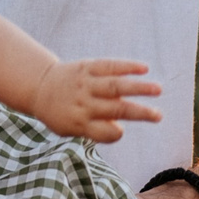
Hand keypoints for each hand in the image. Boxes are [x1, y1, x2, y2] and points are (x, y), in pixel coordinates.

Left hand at [31, 59, 161, 142]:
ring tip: (158, 89)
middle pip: (115, 109)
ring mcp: (86, 84)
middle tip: (159, 116)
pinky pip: (108, 65)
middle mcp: (84, 103)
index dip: (114, 133)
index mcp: (79, 123)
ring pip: (115, 86)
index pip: (104, 132)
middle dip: (139, 113)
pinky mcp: (87, 67)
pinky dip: (126, 66)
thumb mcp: (69, 129)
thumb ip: (93, 130)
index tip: (118, 130)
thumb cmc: (61, 114)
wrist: (39, 87)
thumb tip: (119, 127)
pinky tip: (144, 68)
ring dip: (138, 87)